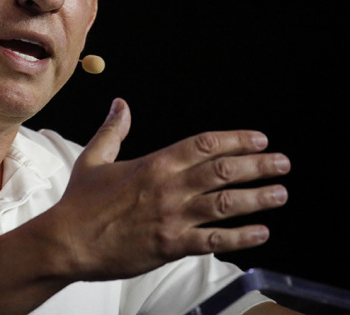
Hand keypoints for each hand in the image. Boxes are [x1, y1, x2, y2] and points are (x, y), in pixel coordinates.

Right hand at [47, 98, 290, 280]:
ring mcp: (171, 218)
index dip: (236, 140)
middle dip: (258, 165)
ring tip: (280, 193)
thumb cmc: (80, 202)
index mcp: (154, 163)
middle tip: (282, 162)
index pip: (204, 144)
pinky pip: (213, 241)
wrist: (67, 241)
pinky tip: (260, 232)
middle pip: (223, 171)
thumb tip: (120, 104)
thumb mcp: (94, 158)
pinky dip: (240, 237)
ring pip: (224, 204)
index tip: (259, 139)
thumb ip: (113, 130)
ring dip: (257, 197)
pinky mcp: (170, 246)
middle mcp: (168, 187)